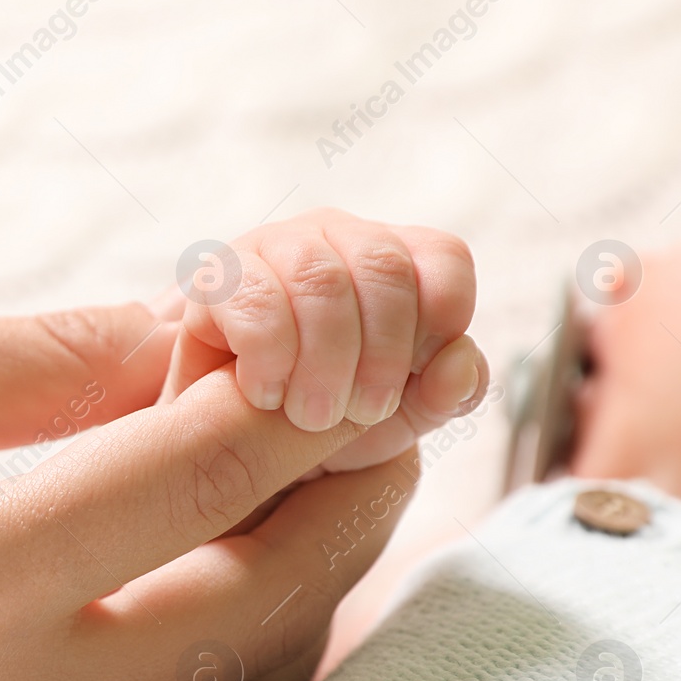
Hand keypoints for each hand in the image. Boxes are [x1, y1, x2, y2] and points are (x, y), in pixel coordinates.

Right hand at [161, 209, 487, 471]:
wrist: (230, 441)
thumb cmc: (319, 419)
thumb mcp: (396, 419)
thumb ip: (443, 393)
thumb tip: (461, 360)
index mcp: (393, 263)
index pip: (442, 259)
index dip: (440, 319)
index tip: (415, 378)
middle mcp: (336, 240)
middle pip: (385, 266)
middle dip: (381, 354)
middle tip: (360, 412)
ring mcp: (275, 250)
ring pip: (321, 278)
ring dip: (325, 361)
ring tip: (309, 415)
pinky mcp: (219, 279)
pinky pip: (256, 299)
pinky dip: (270, 358)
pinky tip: (265, 393)